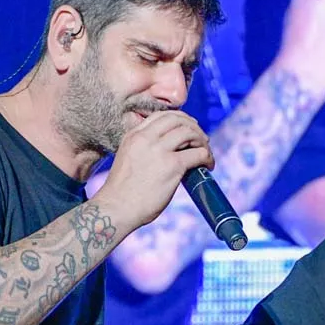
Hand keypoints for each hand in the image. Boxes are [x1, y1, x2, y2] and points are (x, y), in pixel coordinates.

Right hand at [100, 111, 211, 229]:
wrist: (116, 208)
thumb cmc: (122, 192)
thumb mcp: (128, 158)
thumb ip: (143, 150)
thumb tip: (169, 151)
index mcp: (133, 135)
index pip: (160, 116)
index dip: (179, 118)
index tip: (188, 127)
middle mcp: (145, 138)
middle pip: (178, 120)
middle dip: (194, 127)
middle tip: (202, 139)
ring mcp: (159, 150)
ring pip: (189, 132)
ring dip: (202, 141)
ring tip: (206, 152)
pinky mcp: (172, 165)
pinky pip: (198, 153)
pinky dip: (208, 157)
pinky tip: (208, 165)